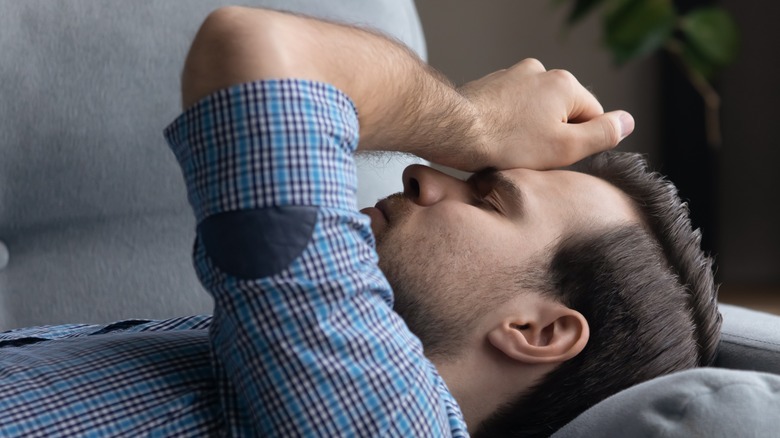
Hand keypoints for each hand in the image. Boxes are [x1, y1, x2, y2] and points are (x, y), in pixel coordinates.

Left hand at [458, 58, 633, 169]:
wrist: (453, 130)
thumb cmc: (506, 143)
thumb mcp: (565, 147)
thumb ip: (602, 134)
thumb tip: (627, 122)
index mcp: (565, 84)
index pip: (591, 117)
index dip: (577, 143)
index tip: (553, 156)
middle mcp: (540, 72)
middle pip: (562, 113)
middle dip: (550, 136)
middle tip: (529, 156)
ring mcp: (512, 76)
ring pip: (535, 113)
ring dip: (527, 132)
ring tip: (509, 149)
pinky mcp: (490, 86)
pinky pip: (510, 111)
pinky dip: (507, 126)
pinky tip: (495, 141)